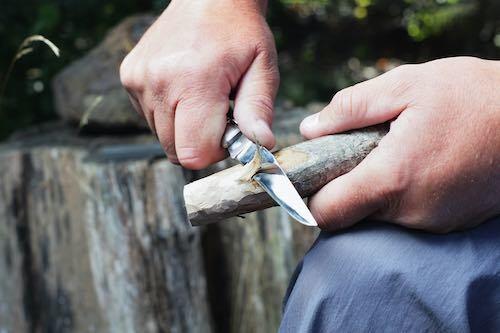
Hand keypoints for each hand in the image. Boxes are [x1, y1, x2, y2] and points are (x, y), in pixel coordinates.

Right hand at [120, 0, 277, 168]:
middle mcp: (158, 82)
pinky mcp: (129, 77)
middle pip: (175, 151)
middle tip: (219, 114)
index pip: (194, 153)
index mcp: (194, 81)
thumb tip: (262, 144)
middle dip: (200, 142)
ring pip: (162, 136)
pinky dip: (169, 114)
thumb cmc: (239, 32)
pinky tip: (184, 89)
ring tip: (202, 98)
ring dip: (184, 128)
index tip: (229, 132)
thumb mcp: (262, 67)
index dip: (215, 152)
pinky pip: (150, 118)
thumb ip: (258, 109)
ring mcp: (138, 79)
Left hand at [300, 57, 499, 232]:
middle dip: (342, 186)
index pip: (327, 212)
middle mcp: (411, 211)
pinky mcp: (449, 222)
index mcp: (392, 179)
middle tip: (355, 151)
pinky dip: (399, 193)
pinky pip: (406, 214)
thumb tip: (310, 129)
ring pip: (378, 214)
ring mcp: (433, 221)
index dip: (310, 196)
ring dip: (373, 187)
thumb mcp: (406, 85)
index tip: (310, 175)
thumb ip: (350, 108)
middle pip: (350, 214)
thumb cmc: (474, 97)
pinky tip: (416, 163)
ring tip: (394, 151)